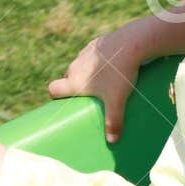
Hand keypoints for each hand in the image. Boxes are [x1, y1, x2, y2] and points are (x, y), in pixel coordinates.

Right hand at [47, 28, 140, 143]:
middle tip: (89, 96)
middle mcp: (75, 66)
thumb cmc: (120, 73)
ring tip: (102, 81)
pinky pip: (91, 55)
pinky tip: (110, 65)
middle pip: (67, 78)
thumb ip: (114, 122)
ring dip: (85, 73)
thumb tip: (113, 142)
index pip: (53, 89)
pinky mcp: (96, 43)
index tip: (66, 102)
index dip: (56, 96)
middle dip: (75, 87)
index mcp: (74, 81)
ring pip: (79, 66)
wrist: (131, 43)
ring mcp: (84, 53)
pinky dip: (97, 61)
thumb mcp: (118, 100)